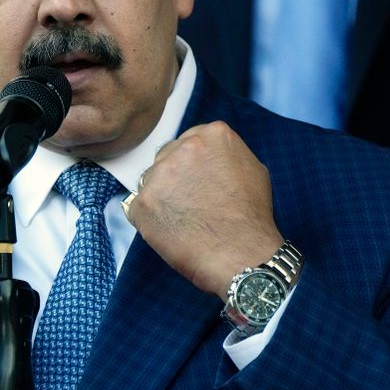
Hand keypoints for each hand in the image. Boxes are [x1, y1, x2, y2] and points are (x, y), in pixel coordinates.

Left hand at [122, 121, 283, 300]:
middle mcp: (183, 148)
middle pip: (165, 157)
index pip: (187, 142)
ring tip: (184, 220)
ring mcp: (160, 174)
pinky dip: (149, 220)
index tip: (196, 183)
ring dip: (160, 197)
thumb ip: (225, 153)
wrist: (241, 253)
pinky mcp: (142, 200)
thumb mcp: (252, 169)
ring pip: (150, 181)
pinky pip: (137, 206)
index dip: (191, 166)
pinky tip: (170, 231)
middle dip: (174, 178)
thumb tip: (208, 155)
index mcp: (212, 135)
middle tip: (190, 203)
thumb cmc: (250, 218)